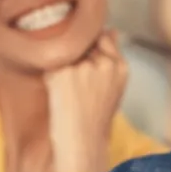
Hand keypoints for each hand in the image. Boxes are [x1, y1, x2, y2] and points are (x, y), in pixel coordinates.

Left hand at [45, 30, 129, 171]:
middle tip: (77, 84)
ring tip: (70, 92)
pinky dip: (51, 78)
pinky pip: (50, 66)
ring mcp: (83, 68)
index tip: (86, 64)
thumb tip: (111, 29)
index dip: (91, 49)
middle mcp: (104, 64)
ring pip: (66, 53)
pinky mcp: (62, 74)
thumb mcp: (114, 85)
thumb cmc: (96, 117)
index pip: (103, 37)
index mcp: (120, 66)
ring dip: (64, 66)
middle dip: (77, 57)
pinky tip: (60, 95)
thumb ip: (113, 56)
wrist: (82, 142)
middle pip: (83, 43)